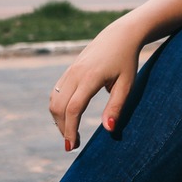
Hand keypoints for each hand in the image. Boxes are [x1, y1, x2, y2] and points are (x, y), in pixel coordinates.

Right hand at [49, 18, 141, 150]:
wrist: (119, 35)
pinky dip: (58, 108)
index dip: (71, 130)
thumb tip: (108, 129)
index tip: (73, 146)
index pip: (74, 109)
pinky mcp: (68, 70)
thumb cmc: (126, 61)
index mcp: (90, 77)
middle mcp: (75, 74)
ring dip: (59, 119)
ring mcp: (69, 71)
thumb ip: (116, 107)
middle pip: (59, 107)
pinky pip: (56, 92)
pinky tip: (68, 117)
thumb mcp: (127, 84)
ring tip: (71, 133)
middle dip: (63, 129)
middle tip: (73, 145)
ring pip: (54, 100)